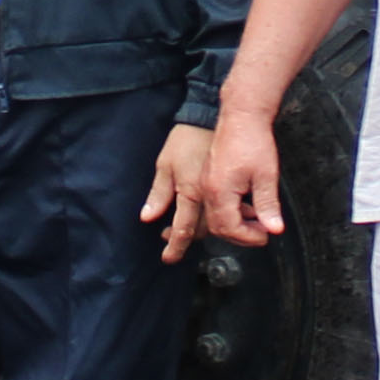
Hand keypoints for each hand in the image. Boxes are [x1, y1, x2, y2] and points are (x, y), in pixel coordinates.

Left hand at [143, 123, 218, 260]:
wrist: (215, 120)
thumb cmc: (188, 138)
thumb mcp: (165, 164)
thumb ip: (158, 194)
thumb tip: (147, 217)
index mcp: (190, 194)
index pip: (182, 230)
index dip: (175, 247)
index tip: (168, 259)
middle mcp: (207, 199)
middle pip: (199, 231)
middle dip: (185, 239)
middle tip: (171, 240)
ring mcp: (222, 194)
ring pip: (214, 224)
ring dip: (202, 230)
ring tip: (189, 229)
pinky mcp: (231, 187)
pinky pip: (229, 211)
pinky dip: (222, 218)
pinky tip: (213, 216)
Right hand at [202, 106, 285, 248]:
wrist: (242, 113)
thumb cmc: (253, 140)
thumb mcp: (266, 176)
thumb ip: (268, 206)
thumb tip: (274, 228)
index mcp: (219, 191)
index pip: (230, 228)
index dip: (248, 237)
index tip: (265, 236)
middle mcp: (207, 189)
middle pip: (218, 227)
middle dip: (240, 235)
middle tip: (261, 233)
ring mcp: (206, 182)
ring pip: (215, 216)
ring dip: (235, 223)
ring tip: (257, 221)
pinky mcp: (209, 176)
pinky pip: (215, 203)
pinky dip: (231, 211)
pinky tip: (247, 206)